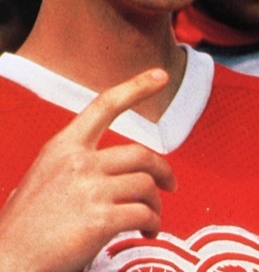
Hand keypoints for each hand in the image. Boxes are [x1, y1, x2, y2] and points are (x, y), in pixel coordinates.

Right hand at [0, 69, 176, 271]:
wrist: (9, 263)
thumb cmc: (25, 229)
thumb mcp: (43, 180)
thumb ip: (75, 168)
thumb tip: (111, 171)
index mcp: (61, 149)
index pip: (103, 107)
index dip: (135, 88)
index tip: (159, 76)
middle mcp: (77, 164)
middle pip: (141, 155)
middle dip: (163, 171)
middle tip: (170, 185)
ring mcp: (89, 191)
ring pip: (147, 186)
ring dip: (156, 205)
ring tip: (150, 220)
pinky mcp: (100, 219)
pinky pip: (144, 214)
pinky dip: (152, 223)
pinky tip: (146, 231)